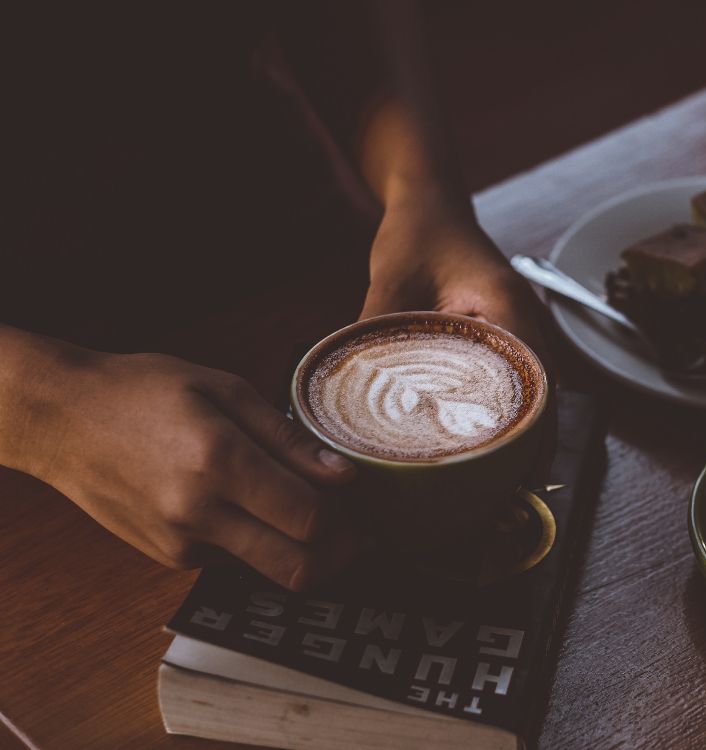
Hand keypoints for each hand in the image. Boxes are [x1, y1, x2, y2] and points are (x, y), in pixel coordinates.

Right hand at [33, 350, 359, 589]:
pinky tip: (248, 505)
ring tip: (303, 507)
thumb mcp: (223, 389)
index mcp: (219, 461)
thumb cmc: (144, 391)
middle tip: (357, 532)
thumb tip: (342, 475)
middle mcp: (199, 513)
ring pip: (268, 568)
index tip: (361, 501)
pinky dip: (256, 540)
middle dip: (338, 556)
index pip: (309, 518)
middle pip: (296, 567)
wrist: (62, 419)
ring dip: (297, 548)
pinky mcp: (169, 557)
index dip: (347, 518)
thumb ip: (287, 438)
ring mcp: (181, 543)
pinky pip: (235, 559)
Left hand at [359, 205, 556, 483]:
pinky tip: (491, 445)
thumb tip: (353, 394)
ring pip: (535, 393)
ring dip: (526, 434)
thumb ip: (378, 333)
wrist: (430, 202)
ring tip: (507, 482)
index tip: (524, 471)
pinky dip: (511, 415)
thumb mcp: (391, 282)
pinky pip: (517, 383)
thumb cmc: (416, 234)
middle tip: (513, 493)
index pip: (534, 378)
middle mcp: (526, 321)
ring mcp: (521, 329)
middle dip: (534, 445)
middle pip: (544, 396)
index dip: (534, 430)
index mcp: (507, 306)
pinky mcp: (506, 337)